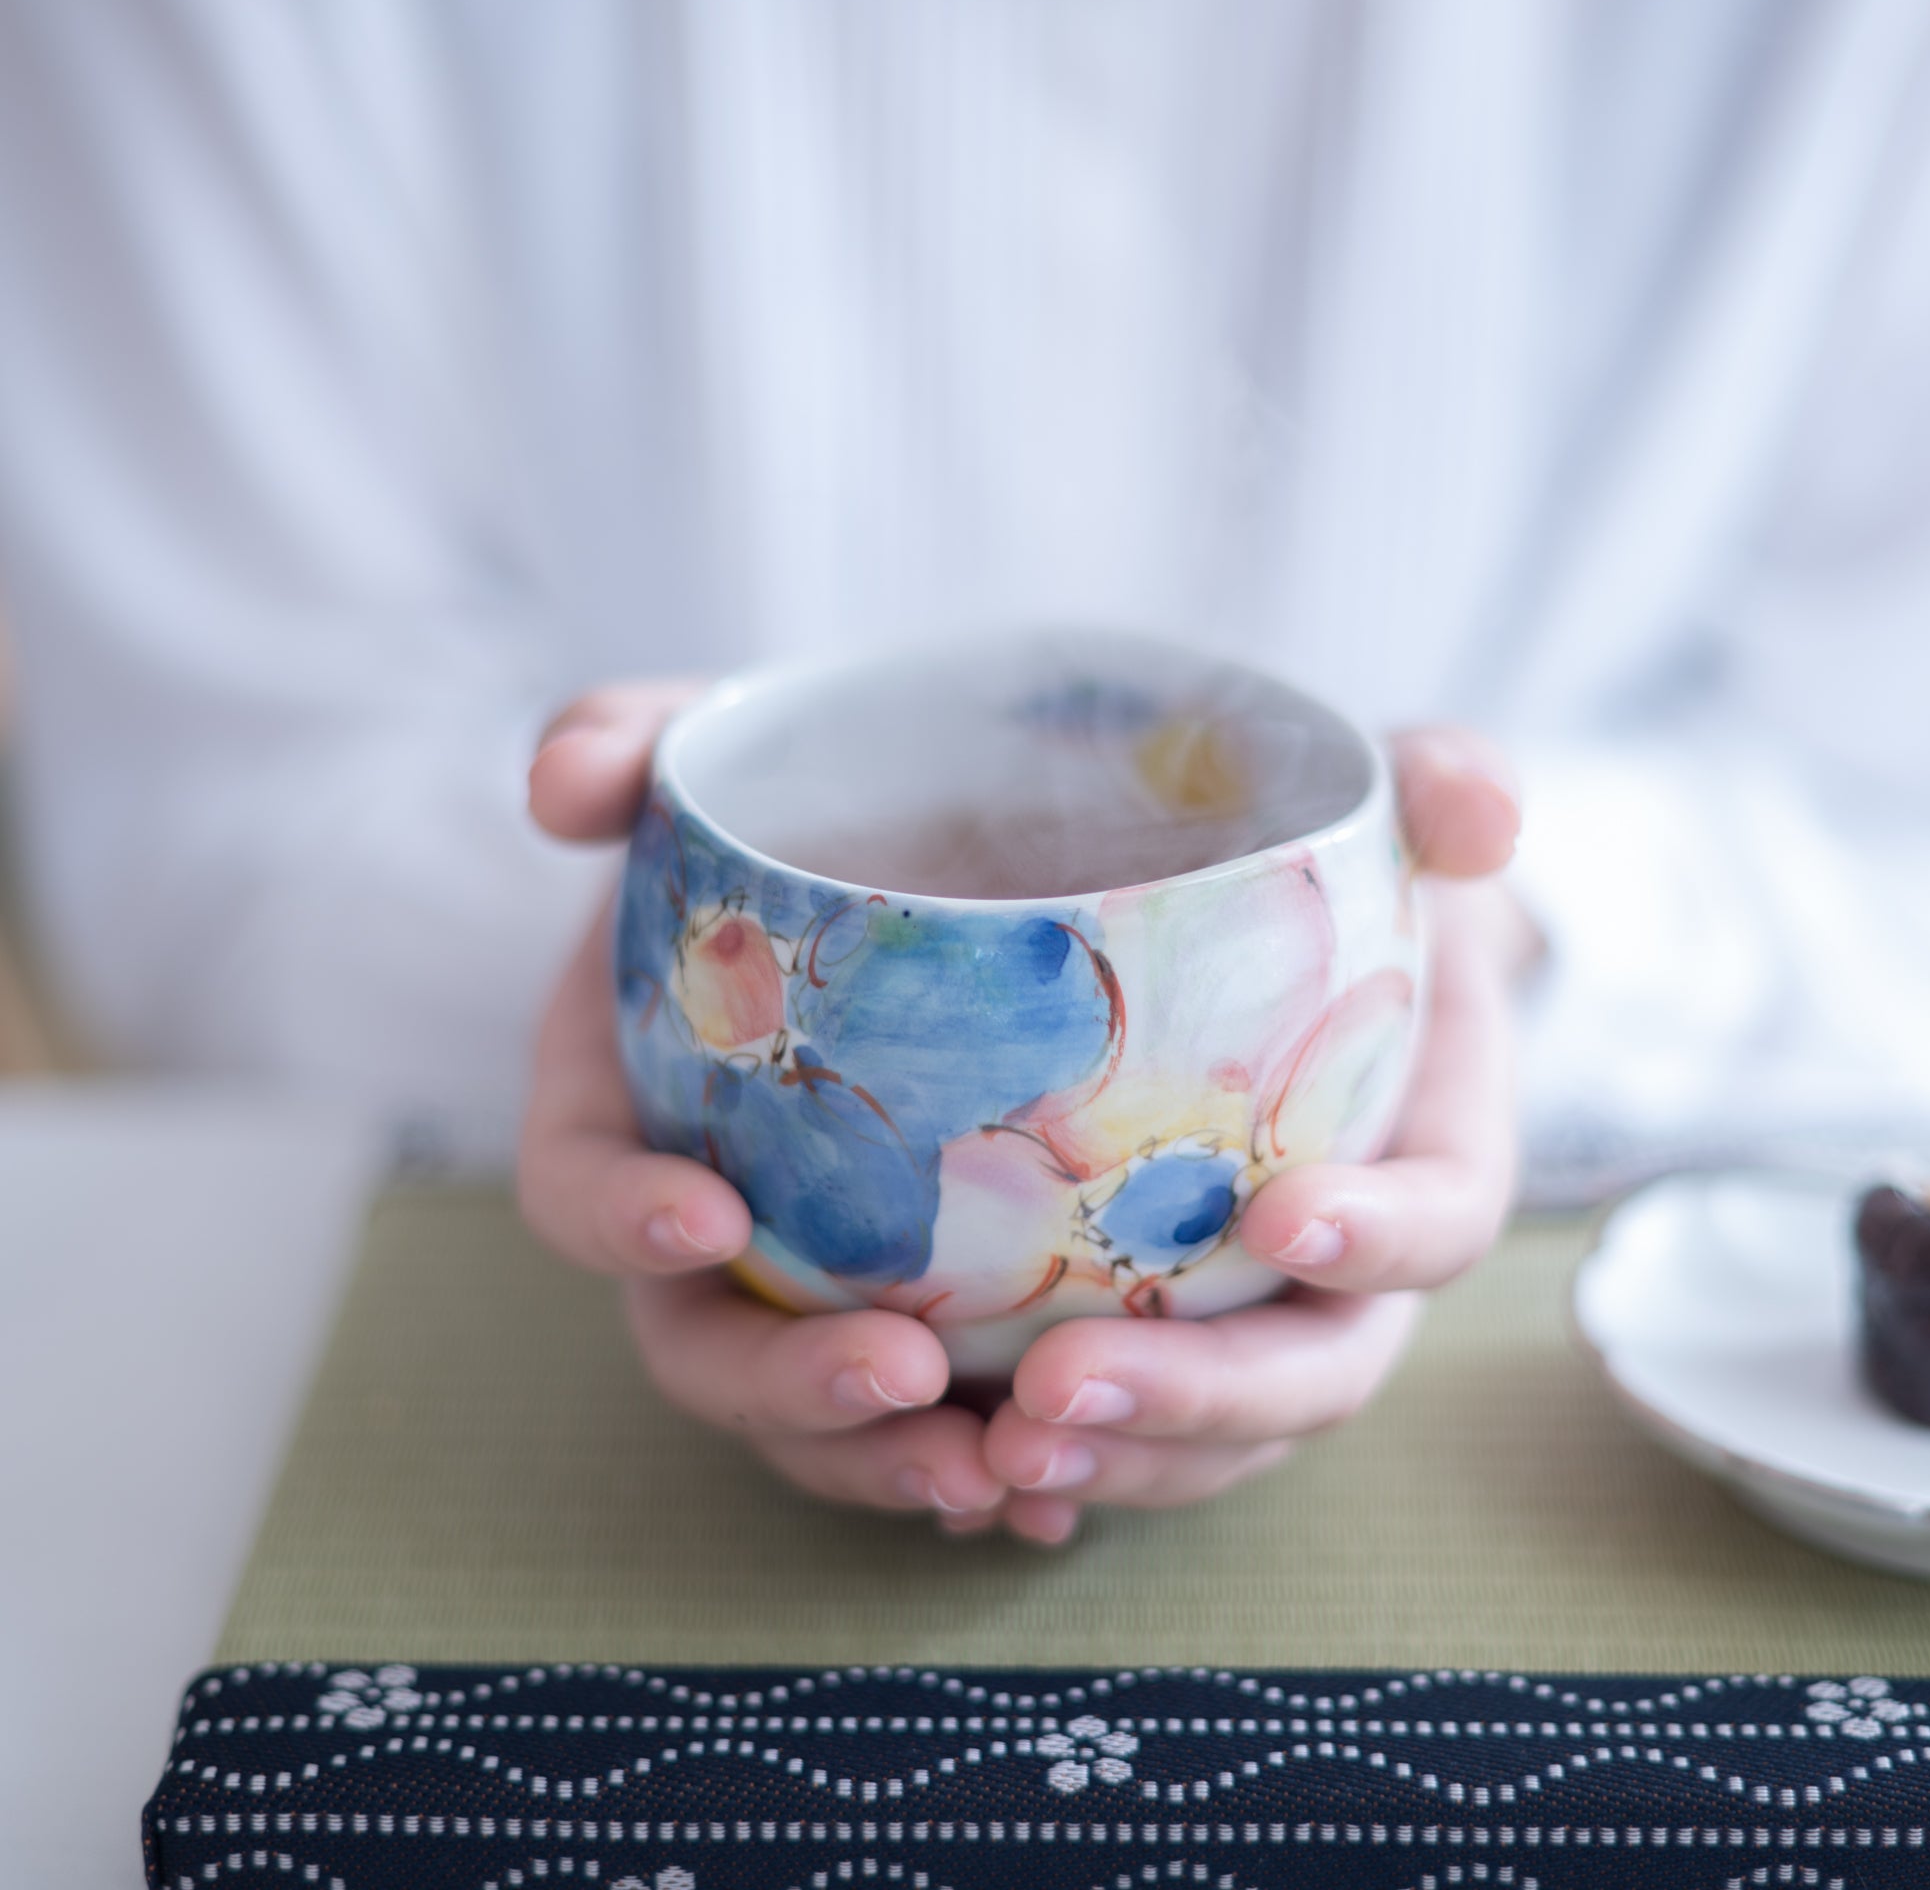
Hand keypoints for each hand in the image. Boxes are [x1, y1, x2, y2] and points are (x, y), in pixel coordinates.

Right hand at [519, 684, 1006, 1525]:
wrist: (933, 853)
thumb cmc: (802, 805)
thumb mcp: (715, 748)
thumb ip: (625, 742)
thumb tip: (559, 787)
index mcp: (623, 1104)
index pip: (578, 1186)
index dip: (620, 1221)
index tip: (713, 1219)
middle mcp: (703, 1216)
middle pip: (701, 1344)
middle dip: (785, 1385)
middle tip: (905, 1384)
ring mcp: (807, 1276)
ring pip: (813, 1409)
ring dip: (888, 1461)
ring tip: (997, 1477)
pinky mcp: (911, 1307)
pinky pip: (924, 1416)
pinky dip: (977, 1462)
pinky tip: (1058, 1500)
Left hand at [981, 730, 1526, 1544]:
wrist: (1274, 958)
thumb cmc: (1342, 896)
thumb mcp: (1394, 821)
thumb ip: (1446, 792)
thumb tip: (1479, 808)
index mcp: (1431, 1162)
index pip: (1437, 1226)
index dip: (1380, 1237)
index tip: (1277, 1213)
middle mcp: (1349, 1277)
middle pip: (1307, 1378)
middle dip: (1197, 1401)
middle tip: (1058, 1388)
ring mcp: (1251, 1325)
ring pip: (1208, 1440)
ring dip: (1111, 1462)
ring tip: (993, 1453)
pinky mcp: (1157, 1342)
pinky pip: (1124, 1439)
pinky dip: (1058, 1472)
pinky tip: (958, 1472)